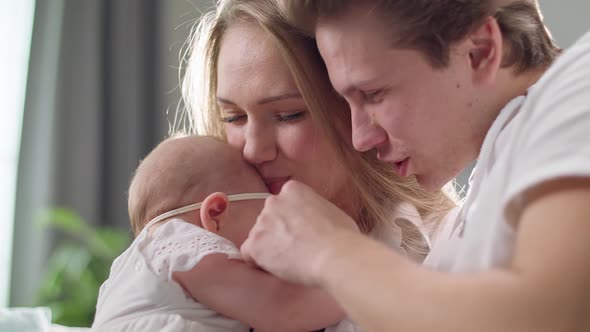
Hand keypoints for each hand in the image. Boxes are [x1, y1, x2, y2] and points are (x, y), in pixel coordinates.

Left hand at [241, 180, 358, 285]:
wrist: (335, 255)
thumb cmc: (342, 236)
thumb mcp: (330, 210)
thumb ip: (314, 210)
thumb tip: (316, 221)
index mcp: (292, 190)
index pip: (282, 205)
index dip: (291, 221)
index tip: (301, 233)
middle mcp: (273, 202)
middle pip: (268, 219)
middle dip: (278, 233)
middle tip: (296, 248)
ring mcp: (262, 223)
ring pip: (259, 237)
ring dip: (269, 248)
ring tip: (291, 260)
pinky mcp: (255, 244)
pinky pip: (248, 254)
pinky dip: (258, 262)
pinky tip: (276, 267)